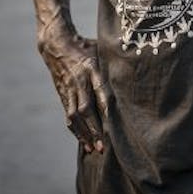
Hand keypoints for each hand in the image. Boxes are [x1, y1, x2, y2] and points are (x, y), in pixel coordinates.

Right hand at [38, 27, 108, 153]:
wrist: (56, 44)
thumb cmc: (85, 47)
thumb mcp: (100, 49)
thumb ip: (113, 62)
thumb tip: (136, 68)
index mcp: (91, 68)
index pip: (100, 92)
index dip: (106, 110)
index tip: (114, 126)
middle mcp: (79, 81)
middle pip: (86, 109)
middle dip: (94, 129)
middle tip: (104, 147)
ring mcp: (69, 89)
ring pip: (75, 115)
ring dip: (84, 134)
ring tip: (93, 149)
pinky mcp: (63, 94)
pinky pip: (68, 114)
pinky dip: (75, 130)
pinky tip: (83, 141)